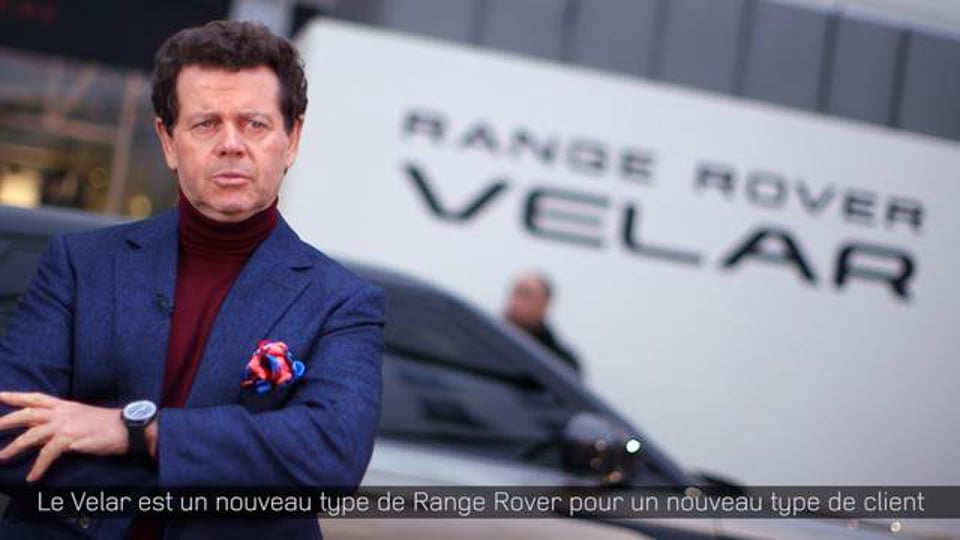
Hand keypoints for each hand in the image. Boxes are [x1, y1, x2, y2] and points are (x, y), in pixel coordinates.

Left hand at [0, 392, 127, 481]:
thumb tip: (44, 431)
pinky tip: (32, 478)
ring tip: (1, 457)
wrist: (128, 428)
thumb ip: (62, 421)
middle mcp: (62, 413)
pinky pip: (47, 454)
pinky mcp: (71, 439)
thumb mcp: (82, 417)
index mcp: (65, 405)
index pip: (35, 398)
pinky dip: (38, 467)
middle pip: (26, 414)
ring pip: (31, 435)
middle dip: (5, 421)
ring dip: (13, 447)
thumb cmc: (109, 424)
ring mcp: (65, 425)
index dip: (15, 396)